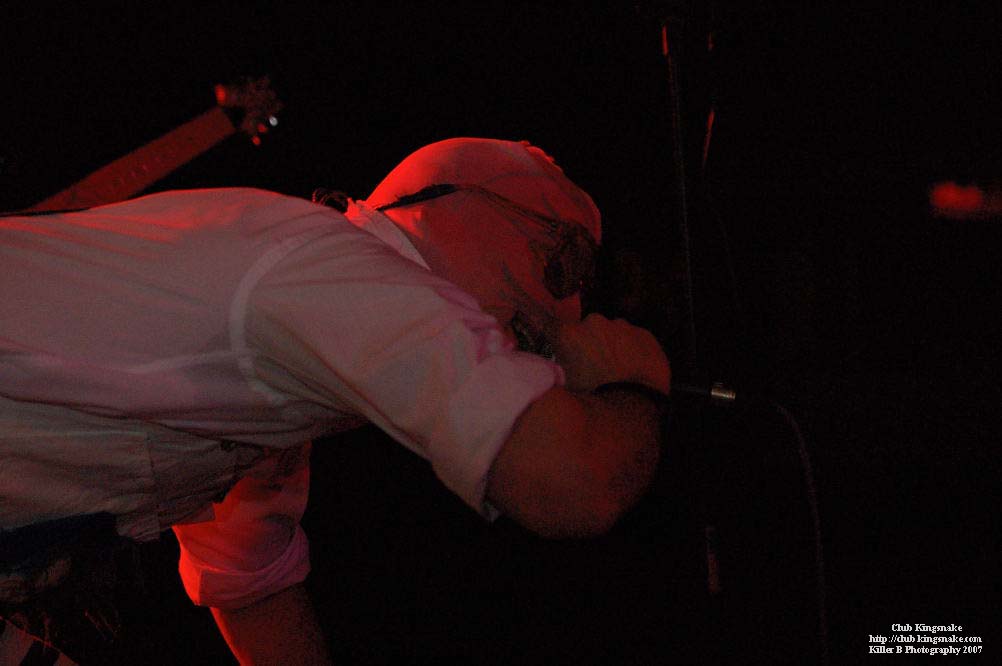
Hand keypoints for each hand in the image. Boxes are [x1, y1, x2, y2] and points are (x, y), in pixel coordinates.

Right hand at [552, 313, 670, 393]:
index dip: (559, 337)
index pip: (553, 325)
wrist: (633, 405)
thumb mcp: (562, 386)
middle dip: (588, 342)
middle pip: (586, 329)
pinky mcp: (645, 333)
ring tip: (616, 370)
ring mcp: (621, 325)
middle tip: (592, 366)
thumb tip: (550, 368)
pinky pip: (635, 338)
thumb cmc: (591, 398)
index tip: (562, 346)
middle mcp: (593, 322)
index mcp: (568, 333)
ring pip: (613, 332)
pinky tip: (633, 368)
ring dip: (612, 345)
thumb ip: (554, 369)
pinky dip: (633, 349)